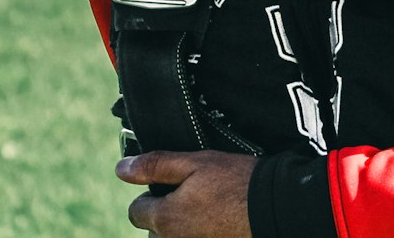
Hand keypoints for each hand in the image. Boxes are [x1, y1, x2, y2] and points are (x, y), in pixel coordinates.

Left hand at [117, 150, 254, 237]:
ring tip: (208, 209)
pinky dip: (199, 232)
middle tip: (195, 194)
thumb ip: (156, 165)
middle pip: (154, 229)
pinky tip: (217, 221)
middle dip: (166, 213)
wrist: (273, 208)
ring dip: (182, 227)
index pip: (136, 211)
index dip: (150, 194)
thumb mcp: (196, 162)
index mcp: (165, 218)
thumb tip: (120, 168)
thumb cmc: (235, 182)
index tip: (172, 184)